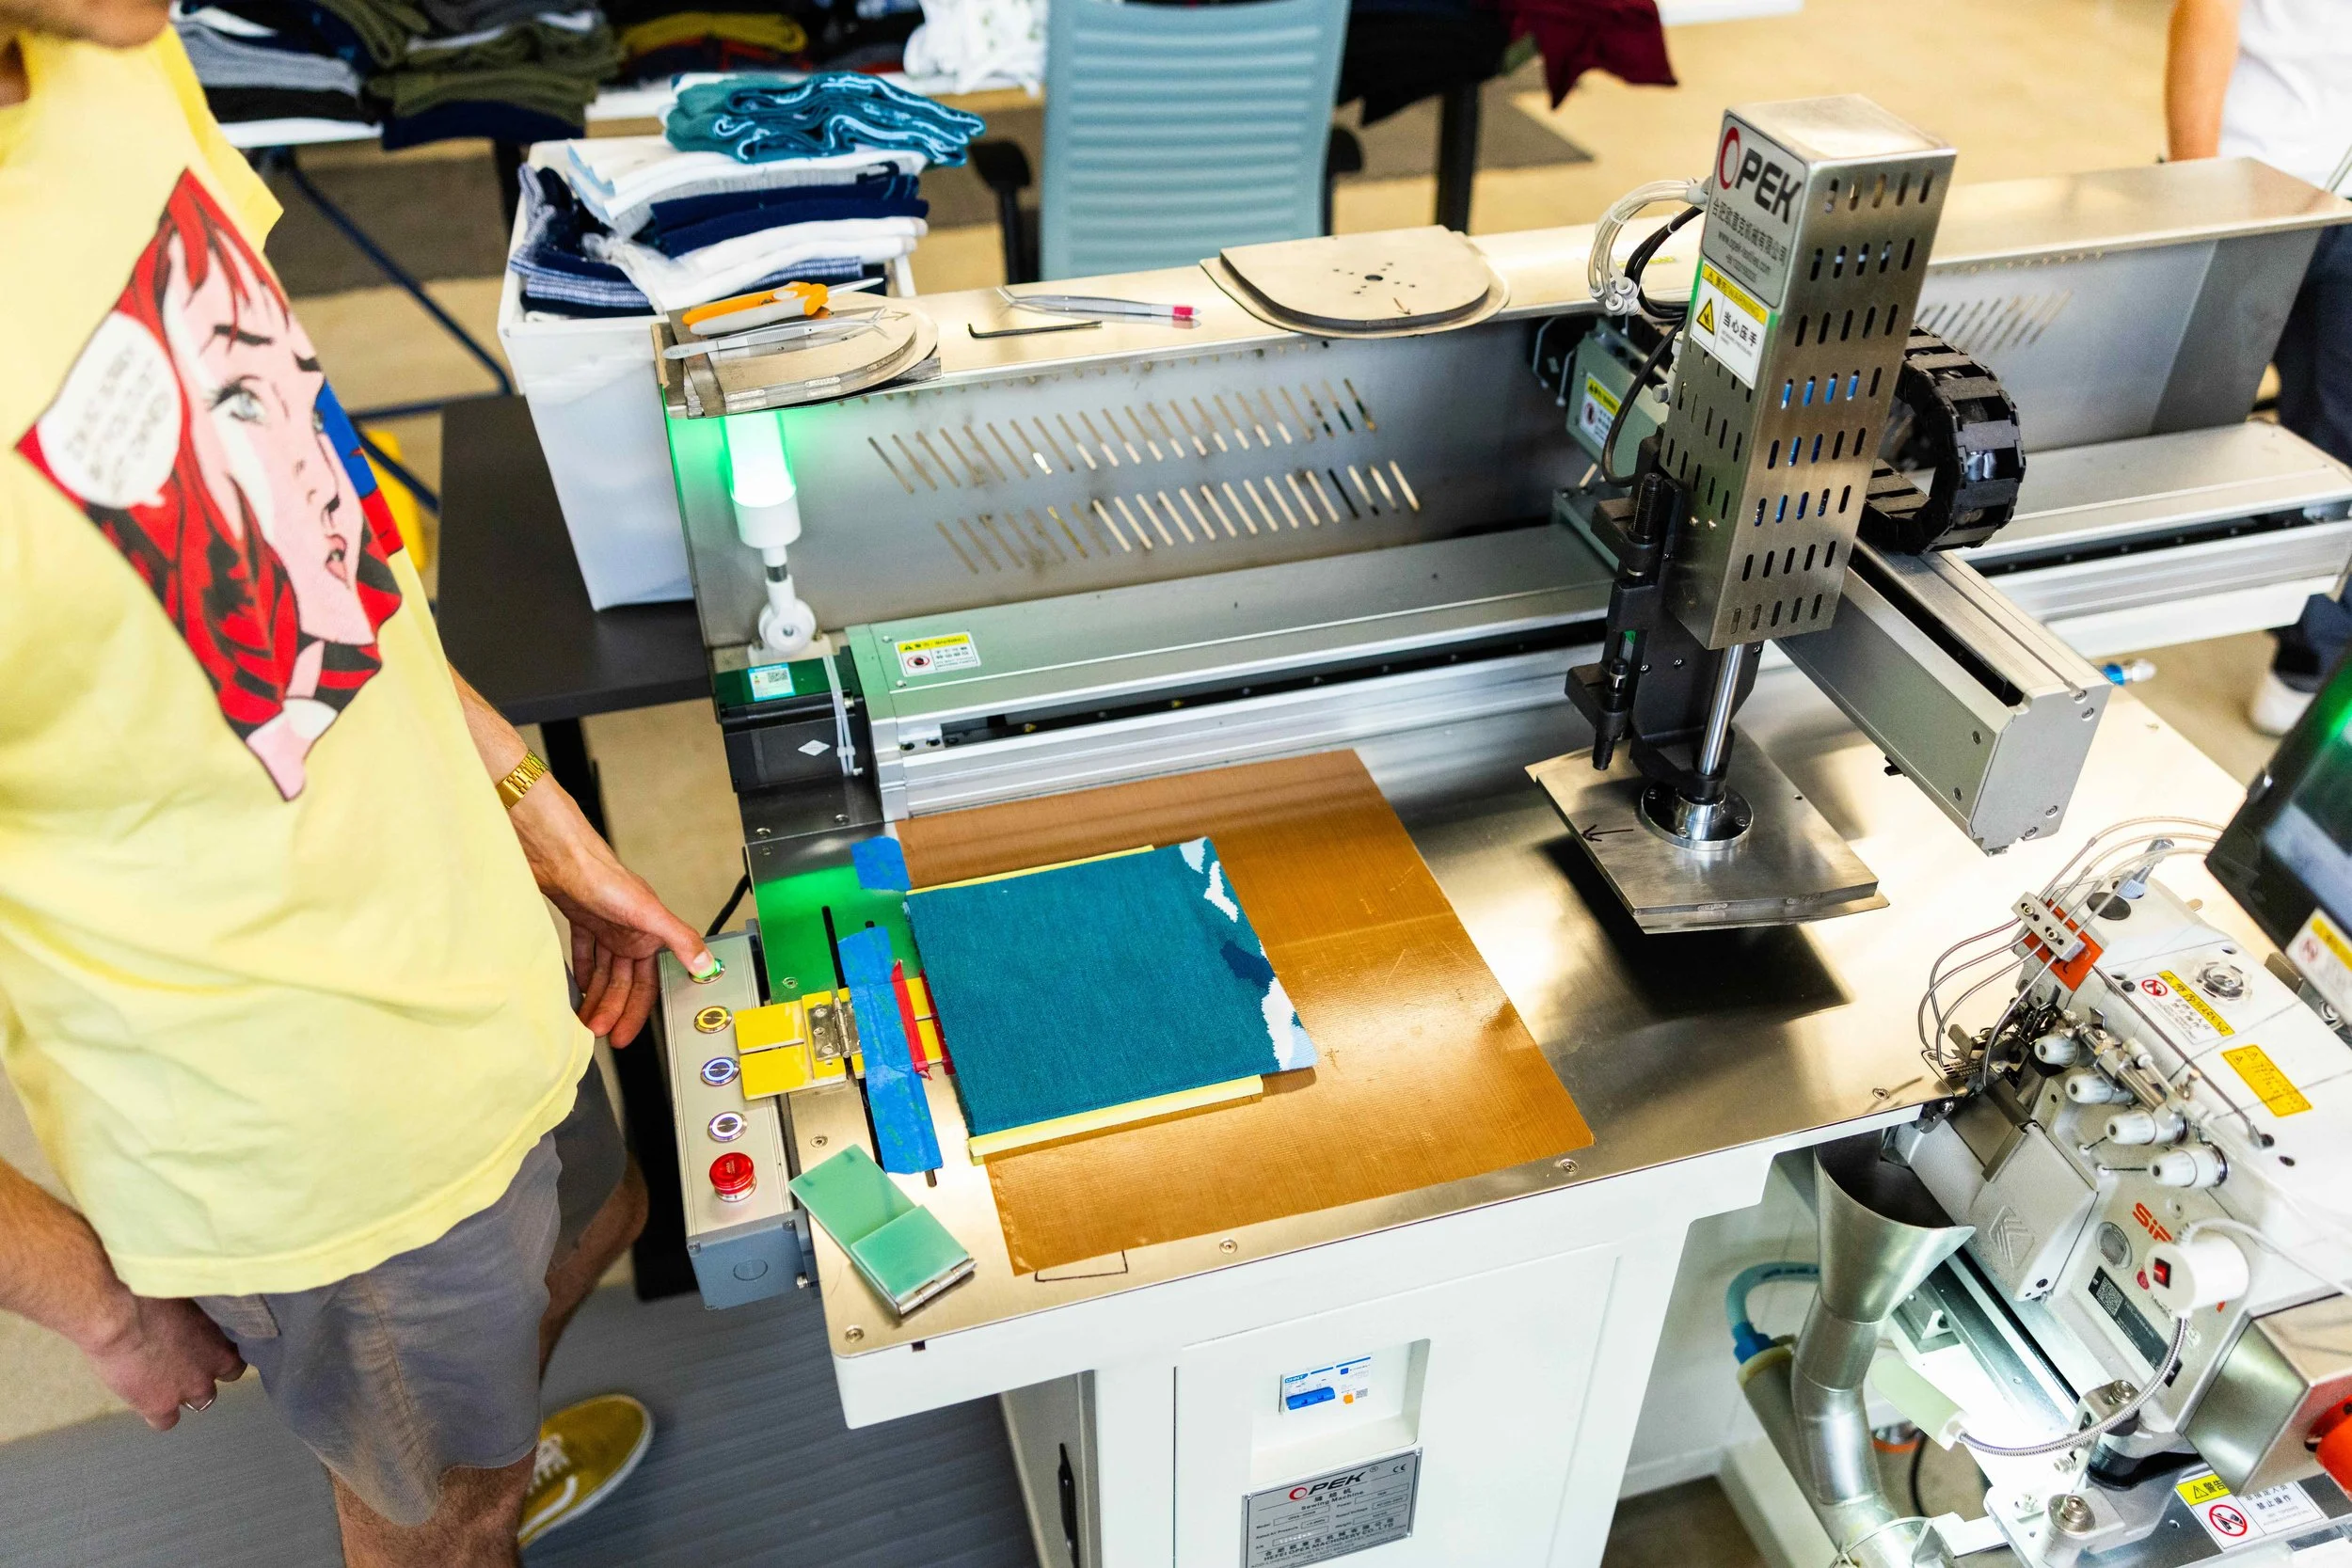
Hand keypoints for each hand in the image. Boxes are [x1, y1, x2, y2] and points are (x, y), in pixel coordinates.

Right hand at [79, 1296, 244, 1431]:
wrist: (119, 1315)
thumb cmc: (150, 1294)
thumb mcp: (187, 1298)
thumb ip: (197, 1315)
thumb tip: (195, 1314)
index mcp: (222, 1336)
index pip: (236, 1356)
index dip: (218, 1355)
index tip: (205, 1350)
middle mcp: (212, 1365)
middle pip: (221, 1378)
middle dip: (203, 1373)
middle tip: (180, 1363)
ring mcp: (188, 1389)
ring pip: (201, 1402)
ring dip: (185, 1393)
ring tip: (163, 1380)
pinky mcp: (160, 1405)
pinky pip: (166, 1422)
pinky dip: (157, 1413)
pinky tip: (146, 1400)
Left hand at [510, 782, 712, 1045]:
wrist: (559, 855)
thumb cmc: (602, 875)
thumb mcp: (647, 912)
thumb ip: (679, 939)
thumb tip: (705, 965)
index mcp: (649, 933)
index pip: (648, 982)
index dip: (638, 1010)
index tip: (625, 1034)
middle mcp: (630, 931)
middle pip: (624, 982)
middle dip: (613, 1009)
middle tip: (599, 1033)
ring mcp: (606, 926)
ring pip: (605, 971)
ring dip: (597, 996)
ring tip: (584, 1019)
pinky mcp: (582, 919)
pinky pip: (586, 954)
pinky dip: (583, 972)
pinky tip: (577, 987)